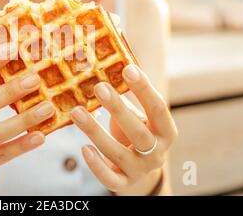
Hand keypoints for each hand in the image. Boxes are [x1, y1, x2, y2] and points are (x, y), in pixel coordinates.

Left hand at [70, 64, 177, 194]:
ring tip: (77, 112)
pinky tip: (83, 148)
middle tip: (99, 87)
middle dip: (118, 109)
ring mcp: (141, 170)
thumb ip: (127, 96)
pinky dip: (96, 165)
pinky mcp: (124, 184)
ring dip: (96, 132)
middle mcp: (157, 153)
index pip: (158, 109)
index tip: (127, 68)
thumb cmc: (135, 132)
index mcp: (165, 131)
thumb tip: (109, 58)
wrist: (139, 169)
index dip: (144, 89)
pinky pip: (110, 179)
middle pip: (139, 133)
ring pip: (119, 154)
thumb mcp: (137, 115)